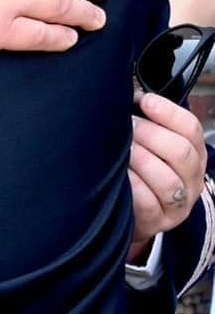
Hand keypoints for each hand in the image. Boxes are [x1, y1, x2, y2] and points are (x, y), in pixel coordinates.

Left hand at [128, 91, 206, 247]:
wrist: (131, 211)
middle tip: (126, 127)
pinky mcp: (159, 221)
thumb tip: (129, 93)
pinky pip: (147, 202)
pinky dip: (132, 184)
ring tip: (121, 149)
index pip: (191, 129)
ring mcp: (178, 204)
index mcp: (194, 154)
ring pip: (167, 179)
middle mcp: (192, 179)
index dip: (168, 112)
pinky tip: (119, 174)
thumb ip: (146, 121)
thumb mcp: (149, 143)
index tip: (144, 101)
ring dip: (139, 159)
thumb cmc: (139, 167)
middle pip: (181, 152)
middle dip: (149, 133)